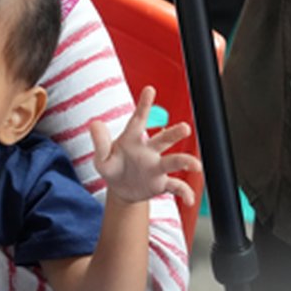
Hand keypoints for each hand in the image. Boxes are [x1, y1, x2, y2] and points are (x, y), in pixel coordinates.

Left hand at [91, 86, 202, 205]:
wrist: (121, 190)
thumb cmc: (112, 168)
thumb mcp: (101, 158)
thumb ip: (99, 142)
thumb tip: (95, 123)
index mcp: (132, 140)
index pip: (138, 120)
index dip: (144, 105)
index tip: (150, 88)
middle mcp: (149, 151)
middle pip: (163, 139)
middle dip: (174, 133)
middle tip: (184, 128)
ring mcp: (157, 167)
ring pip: (173, 161)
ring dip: (185, 161)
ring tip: (195, 166)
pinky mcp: (161, 183)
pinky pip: (176, 186)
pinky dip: (185, 193)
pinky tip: (190, 201)